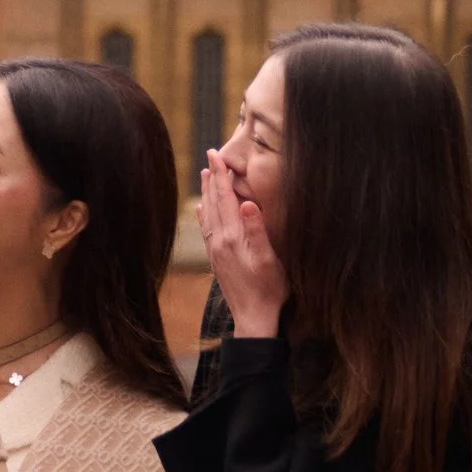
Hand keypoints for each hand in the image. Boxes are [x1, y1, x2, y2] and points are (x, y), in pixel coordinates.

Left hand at [201, 151, 286, 339]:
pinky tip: (202, 209)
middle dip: (212, 177)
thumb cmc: (269, 289)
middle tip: (210, 155)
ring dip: (207, 192)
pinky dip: (204, 214)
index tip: (216, 155)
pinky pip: (206, 229)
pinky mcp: (216, 259)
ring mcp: (216, 250)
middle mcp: (219, 241)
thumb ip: (257, 230)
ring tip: (205, 174)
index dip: (221, 175)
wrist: (253, 317)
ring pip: (208, 214)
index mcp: (233, 237)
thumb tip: (247, 203)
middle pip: (214, 202)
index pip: (225, 198)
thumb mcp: (270, 259)